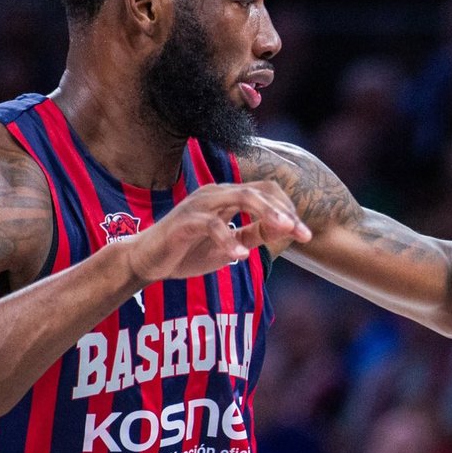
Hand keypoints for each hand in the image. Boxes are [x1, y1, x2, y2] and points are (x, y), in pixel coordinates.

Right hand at [127, 181, 308, 282]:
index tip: (304, 235)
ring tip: (284, 231)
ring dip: (266, 213)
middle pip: (258, 191)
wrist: (147, 262)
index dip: (289, 210)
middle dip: (285, 211)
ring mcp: (199, 204)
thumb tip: (286, 229)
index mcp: (227, 198)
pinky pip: (211, 224)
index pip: (266, 192)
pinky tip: (241, 255)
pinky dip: (228, 239)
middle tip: (303, 234)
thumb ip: (255, 235)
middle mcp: (215, 194)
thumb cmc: (189, 251)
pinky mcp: (184, 221)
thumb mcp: (231, 245)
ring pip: (239, 197)